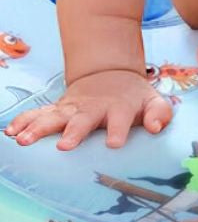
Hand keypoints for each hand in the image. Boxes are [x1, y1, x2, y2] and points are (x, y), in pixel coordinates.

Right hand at [4, 69, 172, 149]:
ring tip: (23, 140)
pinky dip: (24, 120)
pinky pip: (38, 114)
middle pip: (83, 119)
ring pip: (54, 116)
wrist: (111, 76)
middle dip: (74, 131)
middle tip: (65, 146)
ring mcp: (73, 108)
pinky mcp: (58, 109)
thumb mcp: (153, 100)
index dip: (118, 130)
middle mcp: (94, 107)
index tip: (114, 143)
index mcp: (119, 107)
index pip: (121, 119)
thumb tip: (155, 127)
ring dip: (39, 127)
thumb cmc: (134, 98)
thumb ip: (159, 113)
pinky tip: (10, 131)